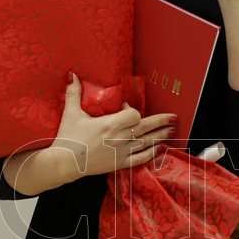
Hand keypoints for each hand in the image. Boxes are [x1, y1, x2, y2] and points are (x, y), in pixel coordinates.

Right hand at [45, 73, 175, 180]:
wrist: (65, 163)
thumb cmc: (68, 138)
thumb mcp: (71, 113)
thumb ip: (73, 93)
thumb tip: (72, 75)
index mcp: (109, 124)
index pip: (133, 115)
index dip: (131, 109)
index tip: (125, 106)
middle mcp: (119, 138)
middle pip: (145, 127)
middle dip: (160, 121)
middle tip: (173, 117)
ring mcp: (121, 152)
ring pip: (146, 142)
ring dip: (159, 136)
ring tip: (170, 130)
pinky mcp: (119, 164)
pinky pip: (140, 159)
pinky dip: (151, 153)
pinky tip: (159, 148)